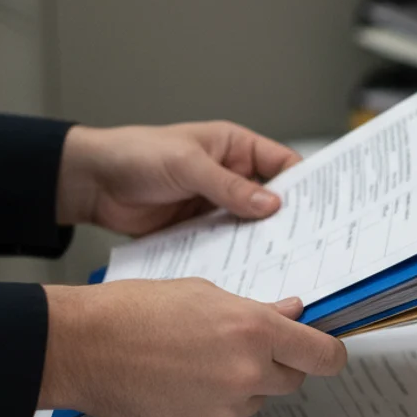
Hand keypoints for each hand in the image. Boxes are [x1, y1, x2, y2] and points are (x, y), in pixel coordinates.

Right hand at [39, 279, 347, 416]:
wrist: (83, 346)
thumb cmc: (138, 310)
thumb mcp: (207, 294)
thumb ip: (258, 309)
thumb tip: (293, 311)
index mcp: (255, 330)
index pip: (322, 356)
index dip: (329, 355)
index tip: (327, 354)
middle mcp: (248, 372)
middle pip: (292, 380)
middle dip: (276, 365)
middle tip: (240, 349)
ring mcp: (225, 407)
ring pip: (255, 399)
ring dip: (240, 385)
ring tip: (194, 363)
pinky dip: (209, 406)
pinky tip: (177, 385)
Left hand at [56, 121, 300, 235]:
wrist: (92, 182)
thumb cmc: (136, 154)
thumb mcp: (187, 164)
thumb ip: (230, 186)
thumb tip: (271, 205)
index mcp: (236, 148)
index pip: (284, 164)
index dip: (306, 183)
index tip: (324, 206)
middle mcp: (233, 176)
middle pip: (274, 199)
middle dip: (290, 218)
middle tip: (310, 239)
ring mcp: (218, 204)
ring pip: (253, 225)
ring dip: (264, 240)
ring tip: (285, 259)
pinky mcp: (202, 229)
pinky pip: (228, 243)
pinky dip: (238, 255)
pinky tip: (249, 268)